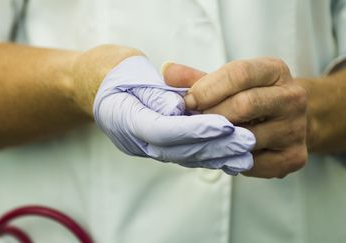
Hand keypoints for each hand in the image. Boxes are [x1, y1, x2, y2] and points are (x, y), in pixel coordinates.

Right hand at [94, 56, 255, 174]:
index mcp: (123, 119)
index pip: (163, 130)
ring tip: (245, 153)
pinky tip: (231, 157)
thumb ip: (155, 93)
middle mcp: (136, 140)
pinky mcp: (159, 147)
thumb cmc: (116, 75)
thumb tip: (179, 108)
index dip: (194, 129)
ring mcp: (147, 147)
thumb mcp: (129, 72)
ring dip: (216, 156)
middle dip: (214, 146)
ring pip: (184, 156)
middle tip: (245, 141)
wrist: (99, 86)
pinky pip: (185, 154)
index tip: (223, 124)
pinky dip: (209, 156)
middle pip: (178, 149)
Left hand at [163, 58, 307, 177]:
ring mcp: (296, 128)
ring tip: (205, 139)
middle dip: (211, 116)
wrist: (286, 121)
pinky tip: (224, 153)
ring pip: (248, 138)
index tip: (188, 101)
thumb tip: (167, 71)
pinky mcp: (295, 157)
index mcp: (275, 70)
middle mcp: (292, 97)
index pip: (240, 73)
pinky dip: (233, 160)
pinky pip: (254, 163)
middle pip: (245, 105)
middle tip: (194, 123)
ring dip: (219, 141)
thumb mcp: (227, 83)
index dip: (208, 88)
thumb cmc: (249, 97)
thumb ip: (197, 78)